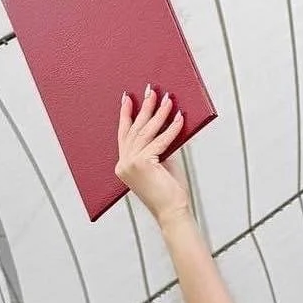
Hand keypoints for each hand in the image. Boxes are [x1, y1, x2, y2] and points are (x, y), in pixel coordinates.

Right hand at [115, 87, 191, 225]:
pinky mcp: (143, 163)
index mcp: (123, 166)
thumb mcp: (159, 165)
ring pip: (146, 132)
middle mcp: (123, 164)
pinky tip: (179, 118)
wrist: (172, 212)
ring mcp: (131, 164)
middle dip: (144, 108)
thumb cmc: (168, 192)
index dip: (126, 115)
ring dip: (159, 113)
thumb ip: (156, 148)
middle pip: (134, 129)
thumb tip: (163, 126)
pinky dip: (172, 128)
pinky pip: (160, 141)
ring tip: (167, 98)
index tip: (128, 98)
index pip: (124, 135)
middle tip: (151, 90)